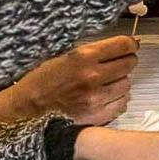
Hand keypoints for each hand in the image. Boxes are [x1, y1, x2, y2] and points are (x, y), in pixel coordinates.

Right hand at [13, 35, 137, 123]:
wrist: (27, 110)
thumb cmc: (42, 81)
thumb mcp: (63, 56)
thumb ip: (90, 51)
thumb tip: (118, 46)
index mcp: (83, 57)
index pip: (123, 45)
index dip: (130, 44)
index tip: (131, 45)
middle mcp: (93, 76)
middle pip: (129, 64)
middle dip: (127, 61)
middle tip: (119, 63)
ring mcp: (96, 98)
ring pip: (127, 84)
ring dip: (121, 81)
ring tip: (108, 82)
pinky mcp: (97, 115)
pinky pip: (122, 104)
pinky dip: (118, 99)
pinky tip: (107, 96)